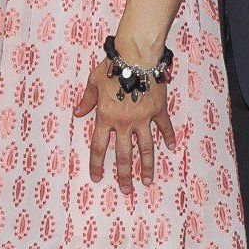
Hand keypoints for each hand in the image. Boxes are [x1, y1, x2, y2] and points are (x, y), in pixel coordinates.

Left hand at [74, 54, 174, 193]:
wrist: (135, 57)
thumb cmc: (111, 67)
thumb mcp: (93, 82)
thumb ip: (86, 100)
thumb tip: (77, 113)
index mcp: (106, 117)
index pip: (98, 146)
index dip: (97, 164)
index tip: (97, 178)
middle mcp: (124, 123)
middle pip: (123, 154)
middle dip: (124, 174)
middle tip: (126, 190)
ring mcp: (143, 119)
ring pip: (145, 148)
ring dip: (146, 166)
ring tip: (147, 181)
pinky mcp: (158, 111)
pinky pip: (164, 127)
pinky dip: (169, 137)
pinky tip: (171, 148)